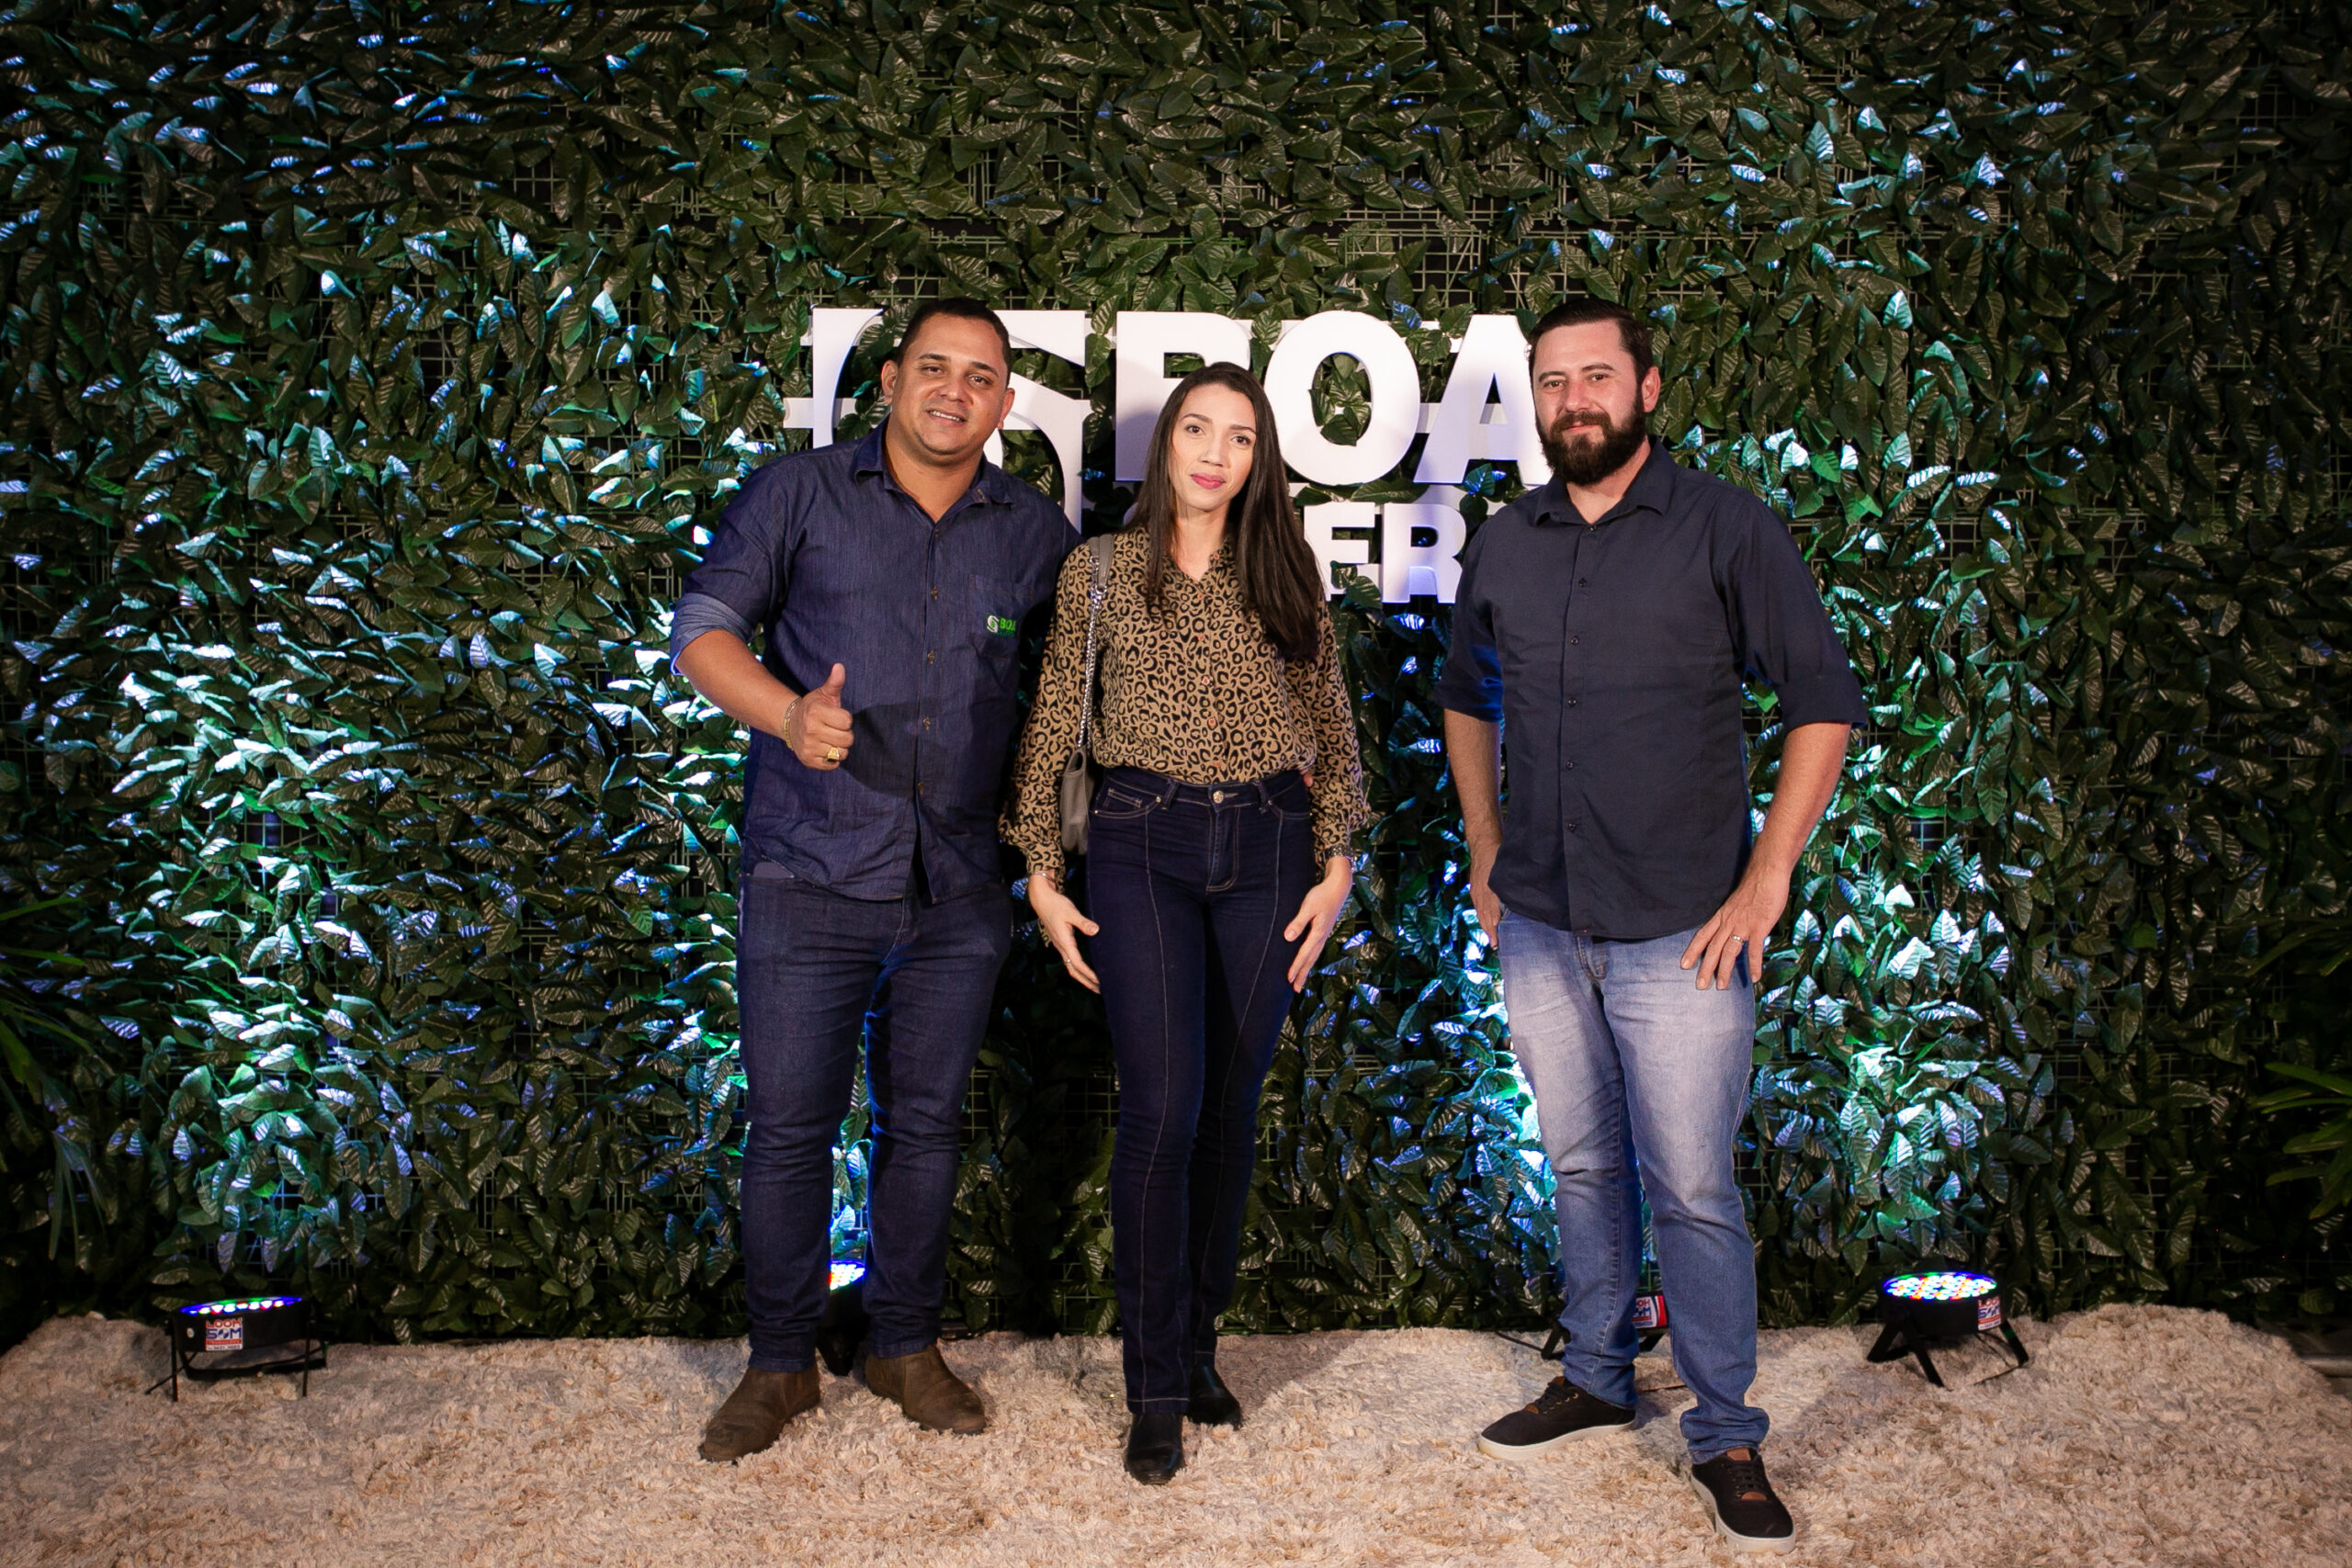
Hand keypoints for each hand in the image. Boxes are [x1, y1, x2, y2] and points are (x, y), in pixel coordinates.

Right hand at [785, 664, 853, 769]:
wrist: (790, 723)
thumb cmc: (814, 707)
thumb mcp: (823, 693)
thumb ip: (834, 682)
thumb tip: (840, 667)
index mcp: (816, 712)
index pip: (847, 721)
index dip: (846, 719)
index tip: (836, 717)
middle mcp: (811, 730)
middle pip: (847, 739)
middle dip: (846, 734)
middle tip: (835, 729)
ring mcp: (808, 746)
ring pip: (842, 753)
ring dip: (841, 747)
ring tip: (831, 739)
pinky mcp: (808, 760)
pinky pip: (832, 765)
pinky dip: (833, 759)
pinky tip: (826, 749)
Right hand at [1028, 873, 1099, 992]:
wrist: (1041, 899)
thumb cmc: (1056, 905)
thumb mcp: (1071, 912)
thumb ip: (1083, 922)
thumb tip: (1095, 931)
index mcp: (1064, 942)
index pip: (1077, 963)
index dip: (1088, 974)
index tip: (1099, 981)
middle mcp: (1061, 946)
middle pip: (1073, 970)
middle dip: (1086, 982)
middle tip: (1100, 990)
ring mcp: (1060, 945)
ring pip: (1070, 967)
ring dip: (1082, 977)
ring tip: (1094, 984)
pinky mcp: (1061, 942)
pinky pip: (1069, 960)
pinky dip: (1078, 968)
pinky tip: (1085, 969)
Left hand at [1284, 856, 1352, 991]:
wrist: (1339, 887)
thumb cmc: (1322, 895)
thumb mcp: (1308, 906)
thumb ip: (1298, 922)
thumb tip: (1288, 938)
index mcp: (1318, 933)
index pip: (1304, 954)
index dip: (1296, 967)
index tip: (1288, 979)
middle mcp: (1322, 937)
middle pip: (1311, 960)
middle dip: (1302, 974)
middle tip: (1295, 989)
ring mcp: (1324, 935)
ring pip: (1314, 956)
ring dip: (1306, 969)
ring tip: (1300, 981)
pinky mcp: (1323, 931)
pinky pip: (1315, 950)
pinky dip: (1310, 959)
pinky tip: (1307, 961)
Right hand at [1466, 845, 1500, 947]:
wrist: (1483, 840)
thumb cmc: (1497, 853)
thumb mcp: (1505, 872)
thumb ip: (1508, 888)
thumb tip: (1516, 903)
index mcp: (1488, 892)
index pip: (1491, 917)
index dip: (1494, 931)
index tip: (1497, 943)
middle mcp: (1481, 893)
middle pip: (1484, 917)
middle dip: (1489, 932)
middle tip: (1495, 945)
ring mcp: (1477, 890)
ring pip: (1481, 912)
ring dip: (1486, 924)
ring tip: (1491, 936)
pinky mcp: (1475, 886)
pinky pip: (1478, 904)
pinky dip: (1482, 914)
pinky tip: (1486, 917)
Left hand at [1680, 866, 1789, 990]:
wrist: (1767, 872)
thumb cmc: (1755, 886)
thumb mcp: (1737, 902)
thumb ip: (1734, 916)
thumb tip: (1734, 928)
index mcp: (1722, 915)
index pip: (1703, 935)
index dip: (1693, 950)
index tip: (1683, 964)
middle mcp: (1729, 921)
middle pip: (1713, 948)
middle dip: (1705, 968)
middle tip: (1700, 985)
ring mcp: (1743, 924)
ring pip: (1729, 952)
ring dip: (1725, 970)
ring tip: (1721, 986)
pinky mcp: (1759, 926)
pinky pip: (1755, 950)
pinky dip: (1754, 965)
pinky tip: (1754, 978)